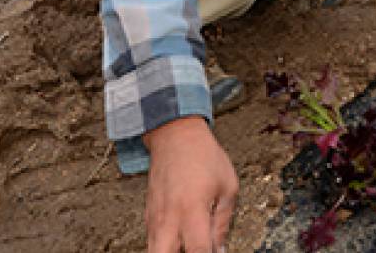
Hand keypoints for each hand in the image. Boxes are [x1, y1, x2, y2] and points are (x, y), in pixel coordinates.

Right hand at [144, 116, 238, 252]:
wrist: (175, 135)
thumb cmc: (204, 156)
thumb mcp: (227, 186)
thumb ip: (222, 222)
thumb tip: (220, 249)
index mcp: (192, 210)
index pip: (198, 251)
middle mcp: (169, 217)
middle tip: (196, 249)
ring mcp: (155, 218)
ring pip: (154, 251)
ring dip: (171, 251)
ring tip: (187, 243)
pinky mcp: (148, 215)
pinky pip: (152, 240)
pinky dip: (164, 245)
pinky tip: (178, 240)